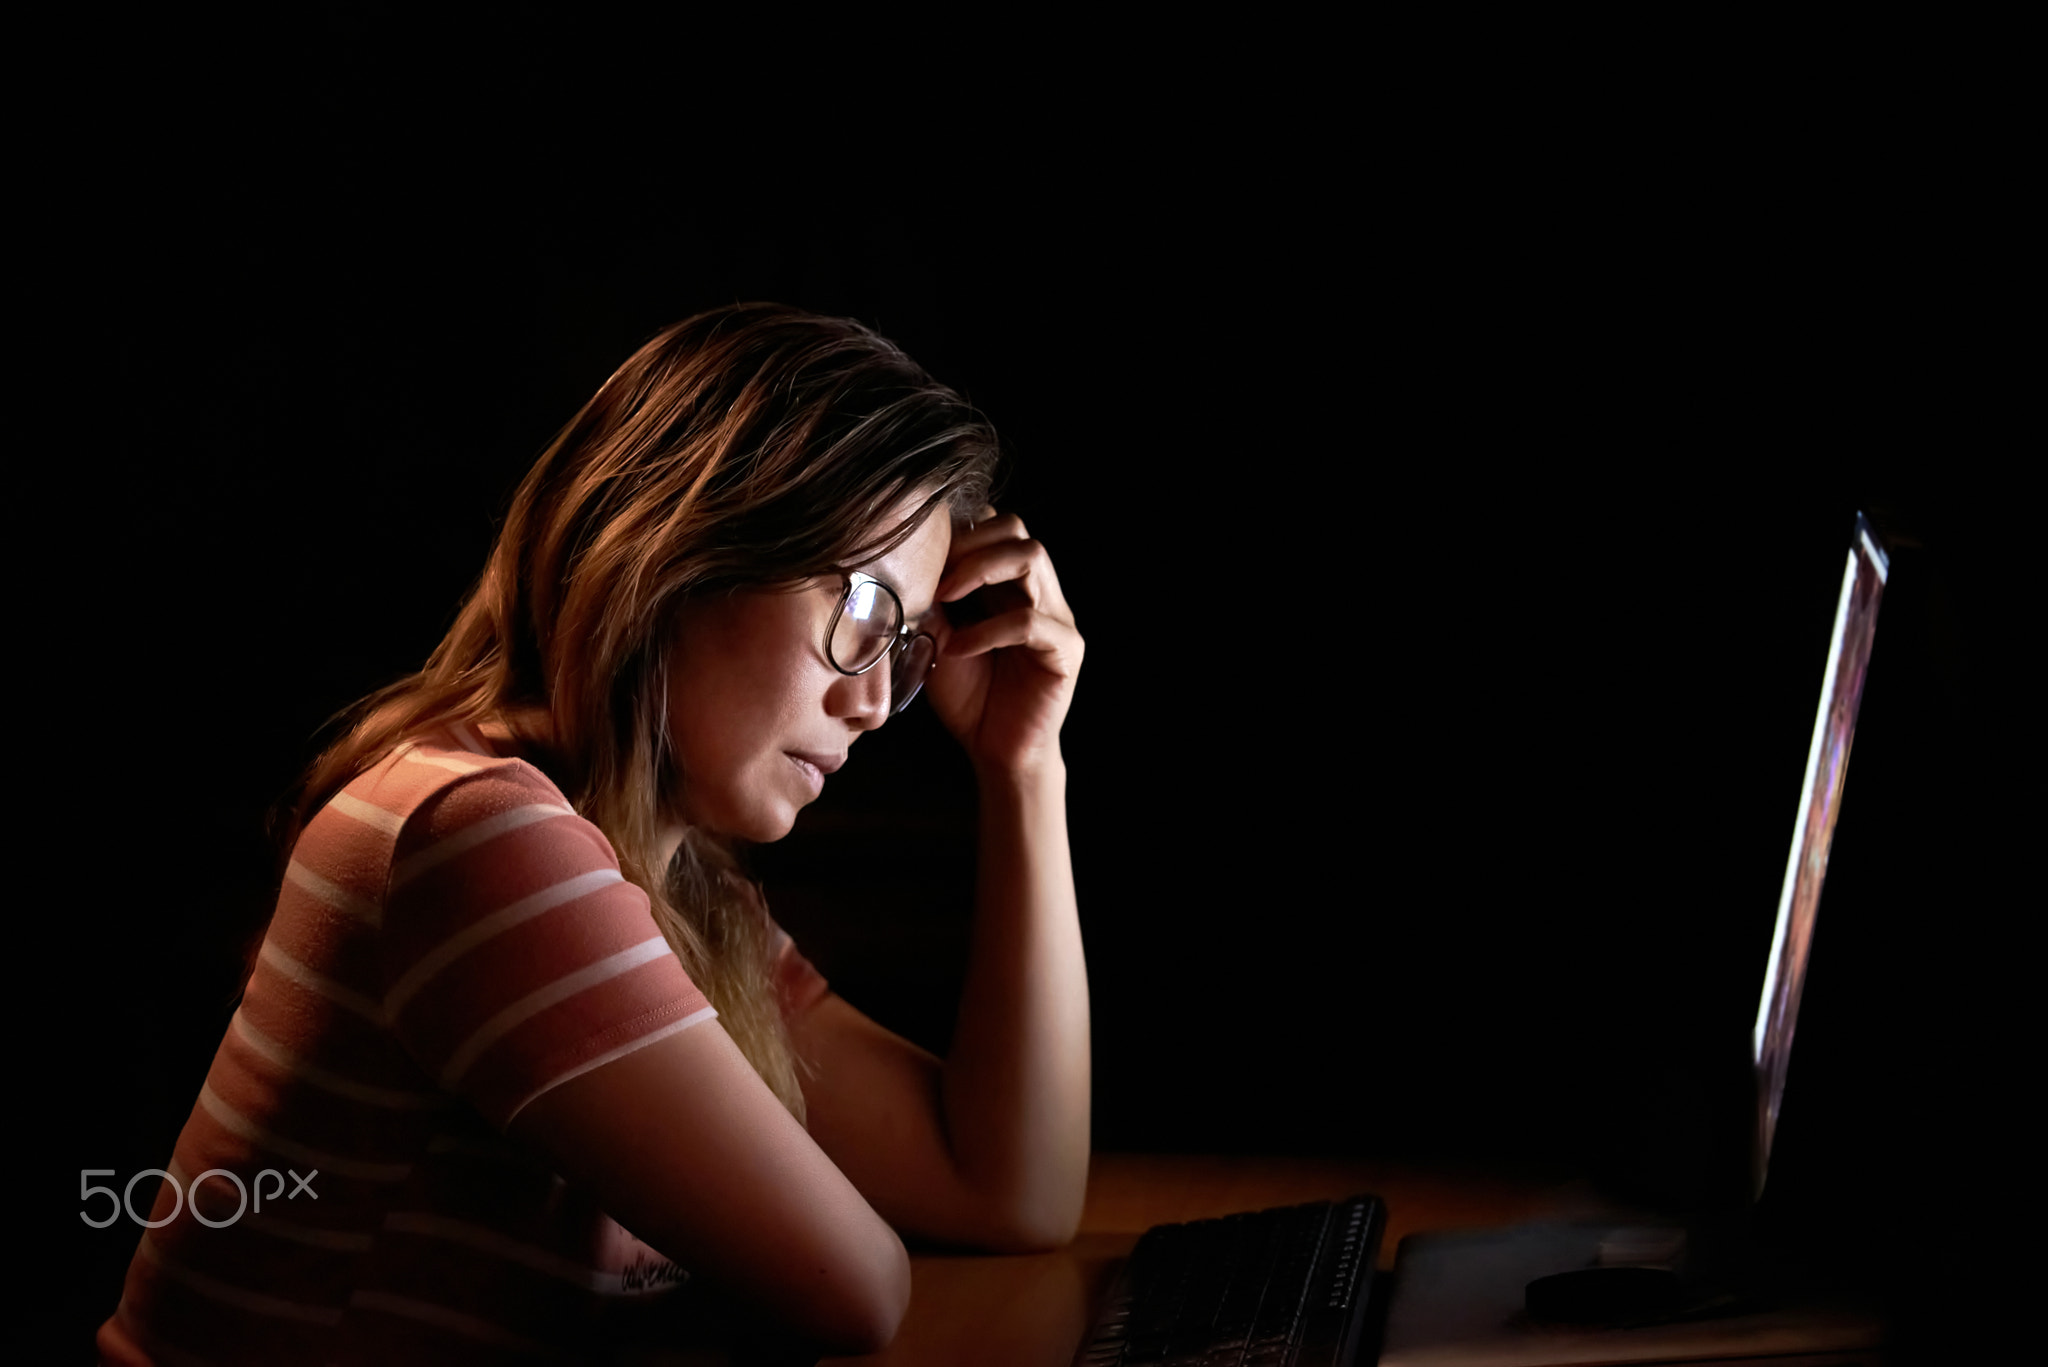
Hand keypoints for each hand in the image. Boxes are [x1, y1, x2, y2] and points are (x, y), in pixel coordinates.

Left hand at [924, 509, 1081, 778]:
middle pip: (1016, 528)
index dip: (957, 532)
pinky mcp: (1066, 650)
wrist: (995, 751)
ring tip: (946, 598)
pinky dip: (987, 631)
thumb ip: (932, 599)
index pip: (994, 525)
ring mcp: (1057, 617)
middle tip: (934, 576)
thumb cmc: (969, 696)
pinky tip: (958, 649)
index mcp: (1009, 584)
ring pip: (1032, 557)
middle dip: (969, 543)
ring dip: (981, 570)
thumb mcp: (937, 637)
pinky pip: (1030, 622)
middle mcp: (1038, 592)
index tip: (920, 559)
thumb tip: (906, 562)